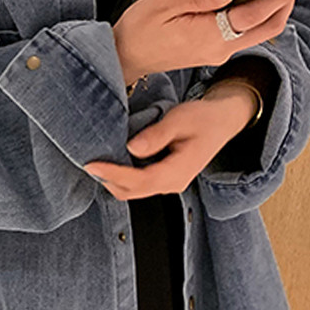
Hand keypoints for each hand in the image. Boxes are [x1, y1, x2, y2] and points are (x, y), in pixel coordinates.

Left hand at [83, 85, 256, 199]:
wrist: (222, 121)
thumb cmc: (202, 118)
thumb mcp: (179, 119)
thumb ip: (156, 135)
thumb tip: (132, 148)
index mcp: (178, 171)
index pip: (139, 180)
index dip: (113, 174)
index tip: (92, 164)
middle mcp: (173, 183)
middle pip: (132, 191)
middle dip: (108, 180)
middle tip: (87, 162)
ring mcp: (169, 183)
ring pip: (133, 191)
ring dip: (113, 180)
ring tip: (95, 161)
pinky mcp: (165, 177)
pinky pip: (139, 183)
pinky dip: (122, 176)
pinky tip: (112, 161)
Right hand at [112, 0, 309, 84]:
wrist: (124, 57)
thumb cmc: (138, 29)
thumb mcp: (164, 3)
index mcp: (209, 35)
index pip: (255, 13)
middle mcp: (220, 49)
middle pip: (267, 28)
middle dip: (287, 3)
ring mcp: (218, 53)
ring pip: (258, 33)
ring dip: (274, 12)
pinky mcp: (213, 52)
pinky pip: (244, 35)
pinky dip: (257, 18)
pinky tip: (257, 2)